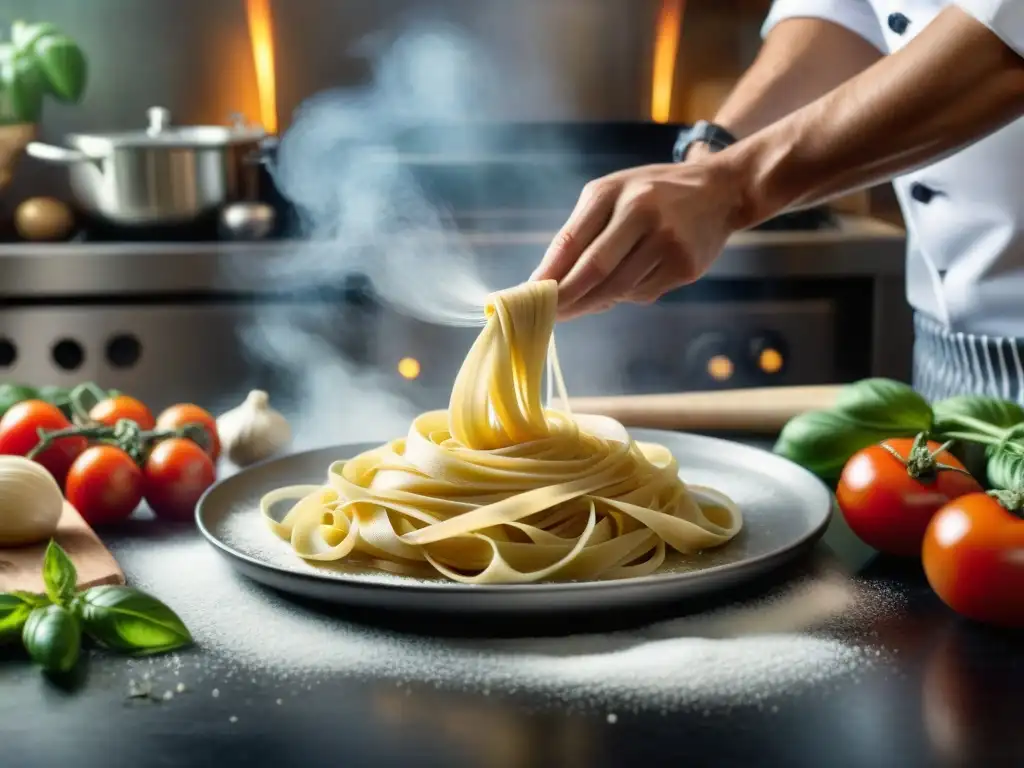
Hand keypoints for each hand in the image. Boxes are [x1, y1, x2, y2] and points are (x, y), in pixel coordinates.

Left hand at [531, 158, 745, 319]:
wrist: (720, 192)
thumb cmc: (652, 193)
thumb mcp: (612, 193)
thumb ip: (580, 230)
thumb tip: (548, 278)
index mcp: (615, 193)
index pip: (571, 241)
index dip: (548, 275)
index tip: (528, 295)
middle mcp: (642, 214)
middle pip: (594, 271)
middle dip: (566, 298)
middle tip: (547, 314)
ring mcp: (668, 243)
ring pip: (617, 289)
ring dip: (592, 302)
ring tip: (577, 306)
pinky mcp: (685, 268)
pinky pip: (642, 294)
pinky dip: (624, 296)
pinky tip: (621, 287)